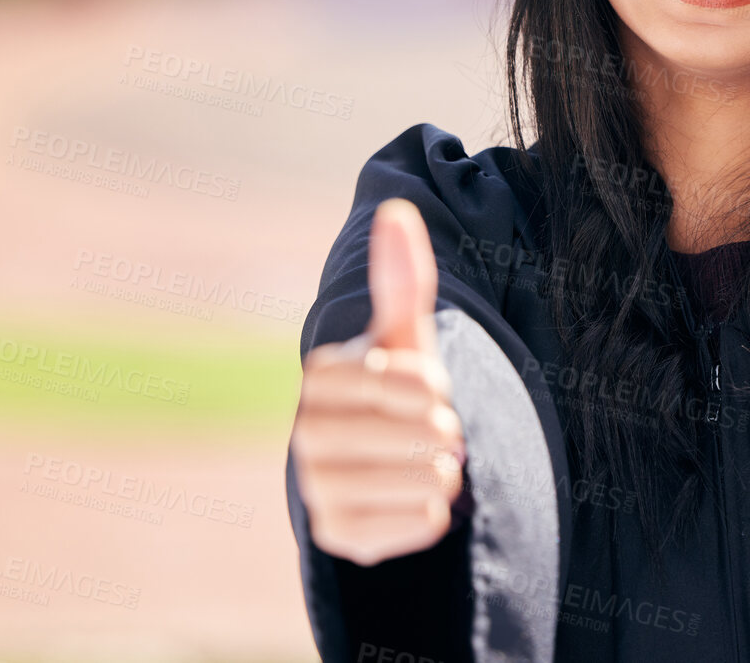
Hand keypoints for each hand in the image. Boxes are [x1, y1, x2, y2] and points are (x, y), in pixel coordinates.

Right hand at [290, 198, 466, 565]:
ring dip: (443, 471)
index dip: (431, 386)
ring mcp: (317, 488)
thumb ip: (400, 279)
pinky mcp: (338, 536)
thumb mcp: (405, 336)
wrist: (390, 465)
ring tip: (434, 463)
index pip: (398, 380)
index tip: (433, 390)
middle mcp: (307, 434)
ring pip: (416, 479)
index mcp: (322, 377)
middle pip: (412, 433)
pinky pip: (413, 525)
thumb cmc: (400, 390)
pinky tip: (420, 498)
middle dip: (442, 431)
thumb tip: (396, 212)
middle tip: (442, 433)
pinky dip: (433, 513)